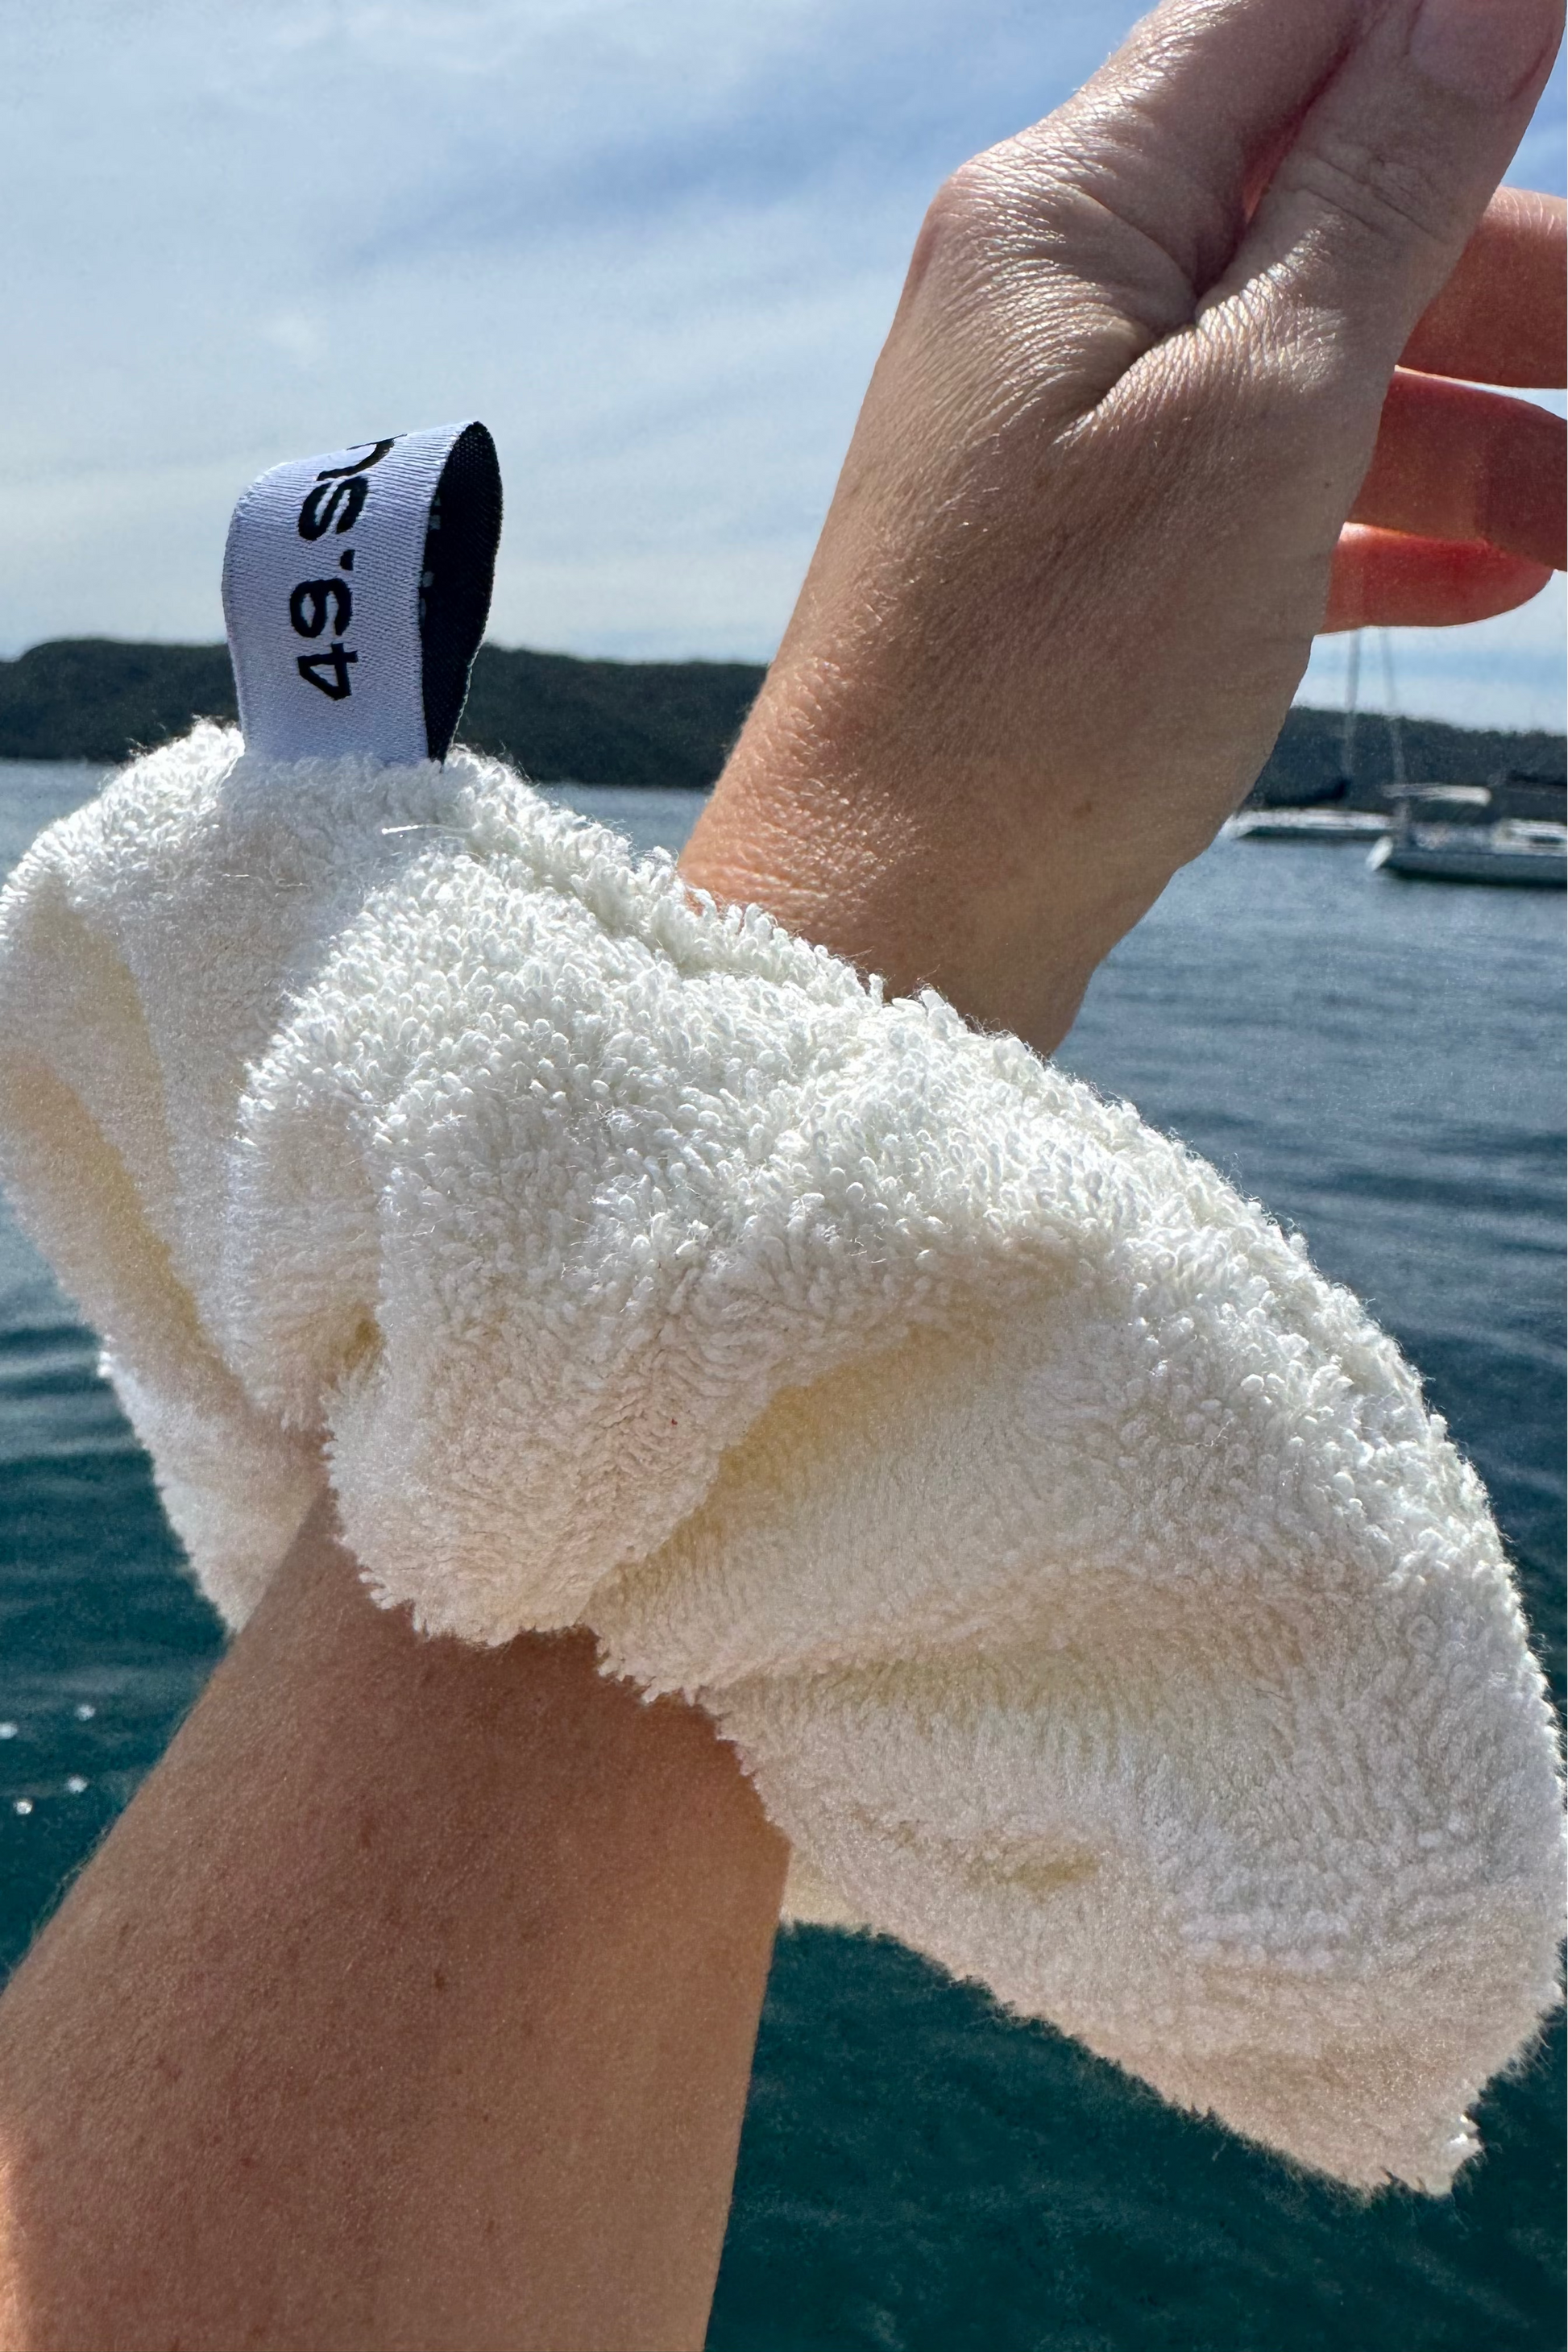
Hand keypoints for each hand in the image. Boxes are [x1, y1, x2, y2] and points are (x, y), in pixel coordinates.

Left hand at [680, 0, 1565, 1049]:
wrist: (897, 925)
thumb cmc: (1052, 686)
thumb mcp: (1260, 415)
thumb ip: (1383, 189)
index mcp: (1070, 206)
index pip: (1301, 19)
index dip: (1456, 34)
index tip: (1563, 82)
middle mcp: (1057, 297)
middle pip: (1333, 203)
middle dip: (1507, 277)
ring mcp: (1070, 434)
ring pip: (1317, 370)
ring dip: (1477, 433)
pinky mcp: (1091, 563)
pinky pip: (1265, 499)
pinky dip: (1382, 531)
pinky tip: (1504, 581)